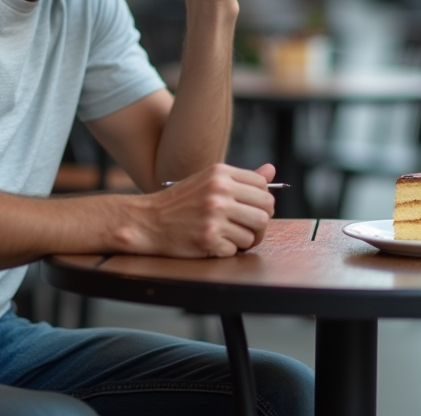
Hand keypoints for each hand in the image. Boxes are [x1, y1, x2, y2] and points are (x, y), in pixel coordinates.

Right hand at [137, 163, 275, 257]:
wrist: (148, 221)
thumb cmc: (180, 202)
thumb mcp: (208, 181)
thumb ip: (241, 179)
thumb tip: (272, 170)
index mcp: (220, 173)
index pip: (263, 185)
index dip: (261, 200)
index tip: (251, 208)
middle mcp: (219, 191)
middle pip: (266, 210)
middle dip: (260, 223)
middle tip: (247, 228)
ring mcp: (214, 215)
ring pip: (254, 234)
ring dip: (244, 240)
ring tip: (228, 236)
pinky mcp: (208, 238)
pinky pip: (236, 250)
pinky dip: (228, 250)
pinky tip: (213, 243)